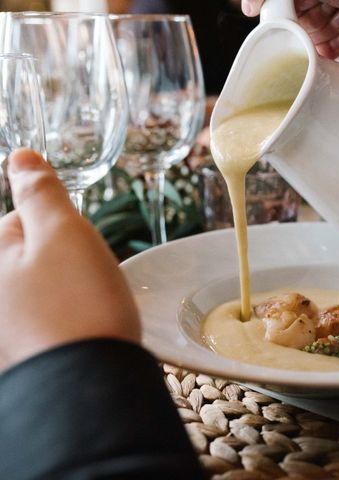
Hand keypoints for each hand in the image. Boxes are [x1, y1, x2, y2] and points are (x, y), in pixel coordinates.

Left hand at [0, 149, 139, 370]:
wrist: (88, 384)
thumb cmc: (77, 302)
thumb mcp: (63, 232)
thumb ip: (40, 191)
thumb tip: (20, 156)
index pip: (18, 220)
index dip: (56, 226)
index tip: (76, 249)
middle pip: (29, 259)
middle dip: (62, 262)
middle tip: (86, 280)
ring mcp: (6, 328)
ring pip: (42, 291)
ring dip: (66, 293)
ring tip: (89, 308)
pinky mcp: (24, 356)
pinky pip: (48, 322)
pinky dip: (66, 321)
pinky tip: (82, 332)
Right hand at [241, 0, 338, 58]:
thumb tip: (251, 1)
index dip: (267, 4)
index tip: (254, 14)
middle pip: (295, 11)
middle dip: (295, 22)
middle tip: (300, 29)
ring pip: (311, 30)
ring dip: (313, 38)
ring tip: (327, 35)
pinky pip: (332, 45)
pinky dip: (329, 51)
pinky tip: (333, 48)